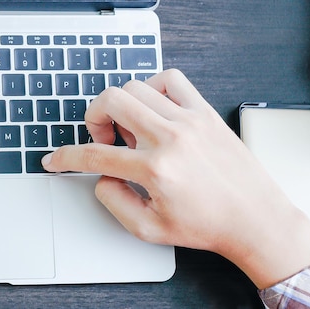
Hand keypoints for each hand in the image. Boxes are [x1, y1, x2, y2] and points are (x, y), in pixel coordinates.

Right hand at [42, 69, 309, 288]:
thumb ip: (113, 201)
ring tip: (132, 128)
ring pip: (135, 87)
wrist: (255, 220)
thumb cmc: (207, 225)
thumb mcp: (148, 229)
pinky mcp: (205, 112)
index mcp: (154, 170)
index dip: (64, 157)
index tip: (54, 159)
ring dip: (121, 106)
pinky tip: (155, 109)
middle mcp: (170, 138)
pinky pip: (171, 79)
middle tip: (103, 139)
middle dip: (93, 118)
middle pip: (110, 102)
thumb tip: (101, 176)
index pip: (93, 156)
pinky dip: (153, 87)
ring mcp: (189, 120)